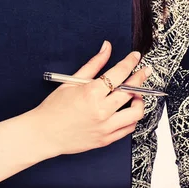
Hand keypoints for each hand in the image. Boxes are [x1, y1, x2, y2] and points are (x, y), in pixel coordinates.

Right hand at [30, 42, 148, 156]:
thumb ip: (93, 64)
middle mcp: (101, 110)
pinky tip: (127, 110)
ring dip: (139, 100)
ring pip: (135, 112)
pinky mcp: (106, 139)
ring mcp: (105, 127)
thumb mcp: (71, 82)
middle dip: (140, 77)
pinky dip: (131, 118)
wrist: (44, 133)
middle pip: (131, 90)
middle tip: (144, 71)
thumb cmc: (54, 108)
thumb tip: (106, 48)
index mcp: (91, 93)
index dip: (130, 62)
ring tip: (135, 94)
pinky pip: (128, 128)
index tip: (135, 56)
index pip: (119, 73)